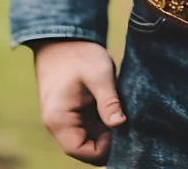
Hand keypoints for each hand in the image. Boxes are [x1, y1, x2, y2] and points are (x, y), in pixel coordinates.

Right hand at [33, 40, 125, 164]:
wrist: (63, 36)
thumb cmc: (78, 54)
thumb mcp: (98, 75)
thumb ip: (109, 102)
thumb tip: (121, 125)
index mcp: (59, 120)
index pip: (80, 151)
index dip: (103, 149)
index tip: (123, 134)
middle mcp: (58, 124)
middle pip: (86, 145)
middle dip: (107, 138)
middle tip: (129, 122)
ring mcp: (65, 117)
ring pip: (89, 134)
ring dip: (106, 127)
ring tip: (123, 111)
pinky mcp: (72, 109)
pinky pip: (88, 122)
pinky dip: (102, 118)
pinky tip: (116, 105)